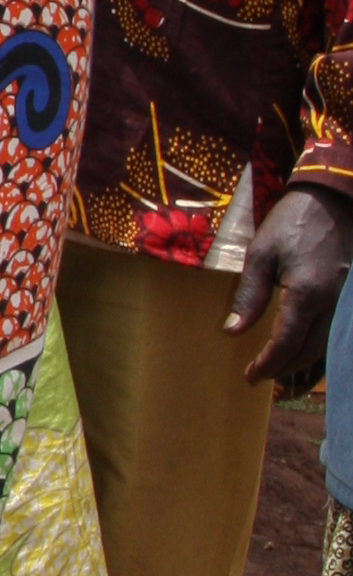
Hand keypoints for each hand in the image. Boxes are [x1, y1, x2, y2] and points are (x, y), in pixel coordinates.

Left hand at [226, 184, 352, 385]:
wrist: (333, 199)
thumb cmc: (294, 223)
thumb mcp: (262, 253)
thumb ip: (250, 295)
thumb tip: (234, 330)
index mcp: (307, 294)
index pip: (287, 344)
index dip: (268, 364)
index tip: (251, 376)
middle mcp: (334, 303)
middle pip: (311, 352)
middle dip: (285, 367)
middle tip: (261, 374)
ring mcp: (347, 300)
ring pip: (329, 343)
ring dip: (304, 359)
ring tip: (279, 364)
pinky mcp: (351, 294)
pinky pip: (337, 328)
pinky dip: (319, 343)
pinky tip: (303, 344)